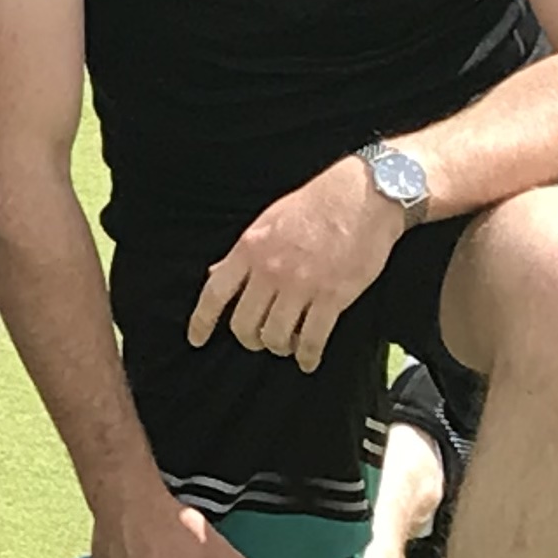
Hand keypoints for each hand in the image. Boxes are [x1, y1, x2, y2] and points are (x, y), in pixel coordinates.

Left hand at [190, 158, 402, 371]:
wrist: (361, 197)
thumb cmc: (314, 205)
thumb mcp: (266, 222)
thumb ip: (242, 253)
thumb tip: (215, 273)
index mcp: (249, 249)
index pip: (215, 293)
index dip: (201, 321)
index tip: (196, 339)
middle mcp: (270, 270)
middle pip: (244, 323)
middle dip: (249, 338)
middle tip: (258, 339)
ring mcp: (301, 285)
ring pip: (275, 336)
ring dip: (278, 346)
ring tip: (286, 344)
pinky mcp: (333, 297)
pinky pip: (312, 339)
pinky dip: (307, 356)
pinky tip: (307, 359)